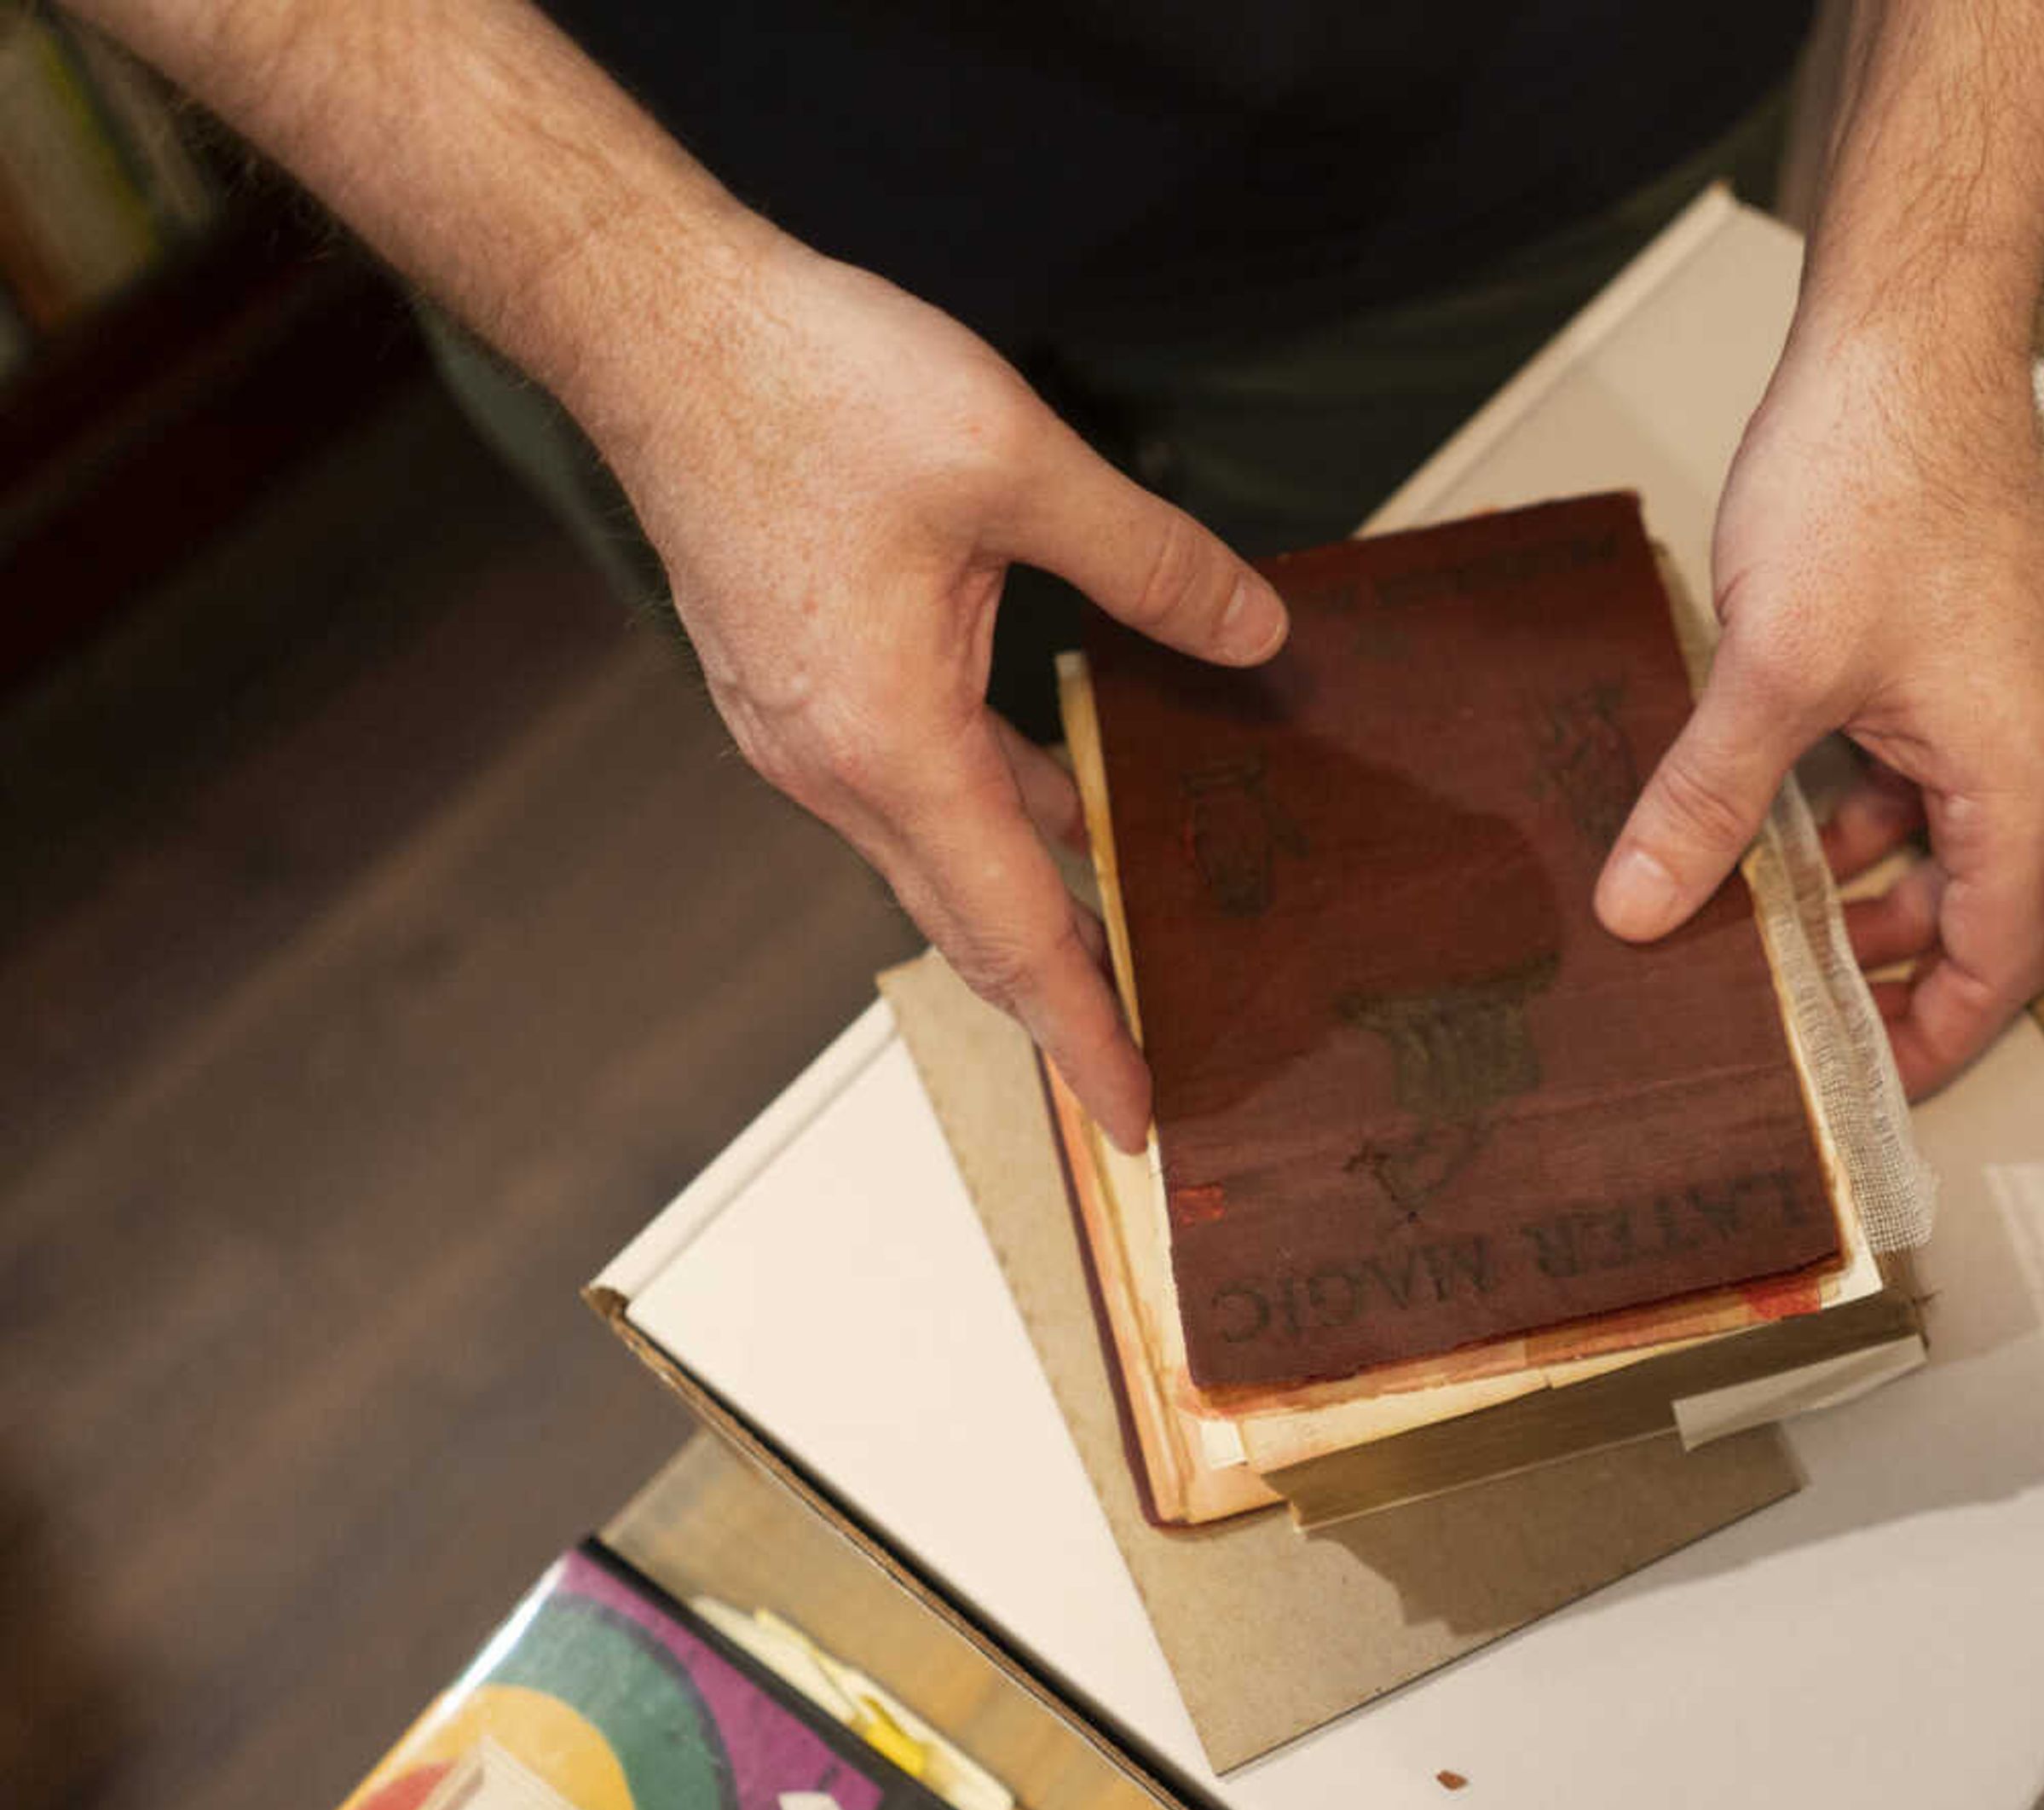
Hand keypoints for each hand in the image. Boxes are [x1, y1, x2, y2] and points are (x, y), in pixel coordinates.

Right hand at [589, 231, 1286, 1148]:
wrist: (657, 326)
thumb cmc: (812, 387)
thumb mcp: (1020, 463)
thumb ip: (1151, 563)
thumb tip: (1256, 635)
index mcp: (891, 743)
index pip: (1015, 930)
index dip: (1086, 1029)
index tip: (1138, 1118)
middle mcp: (835, 765)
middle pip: (972, 924)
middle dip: (1063, 1001)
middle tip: (1148, 1070)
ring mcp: (805, 732)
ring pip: (941, 858)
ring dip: (1030, 907)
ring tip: (1126, 948)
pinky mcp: (796, 687)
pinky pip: (914, 791)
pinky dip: (991, 820)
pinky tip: (1061, 802)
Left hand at [1593, 329, 2043, 1096]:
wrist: (1908, 338)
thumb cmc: (1876, 482)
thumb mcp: (1774, 668)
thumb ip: (1710, 801)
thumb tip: (1641, 913)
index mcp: (2021, 776)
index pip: (2004, 960)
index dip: (1937, 1040)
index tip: (1863, 1086)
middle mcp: (2033, 749)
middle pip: (2006, 917)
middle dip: (1917, 978)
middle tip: (1819, 1016)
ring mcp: (2000, 700)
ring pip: (1959, 847)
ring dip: (1880, 893)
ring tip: (1771, 922)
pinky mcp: (1955, 655)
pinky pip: (1925, 776)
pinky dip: (1862, 816)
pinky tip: (1772, 812)